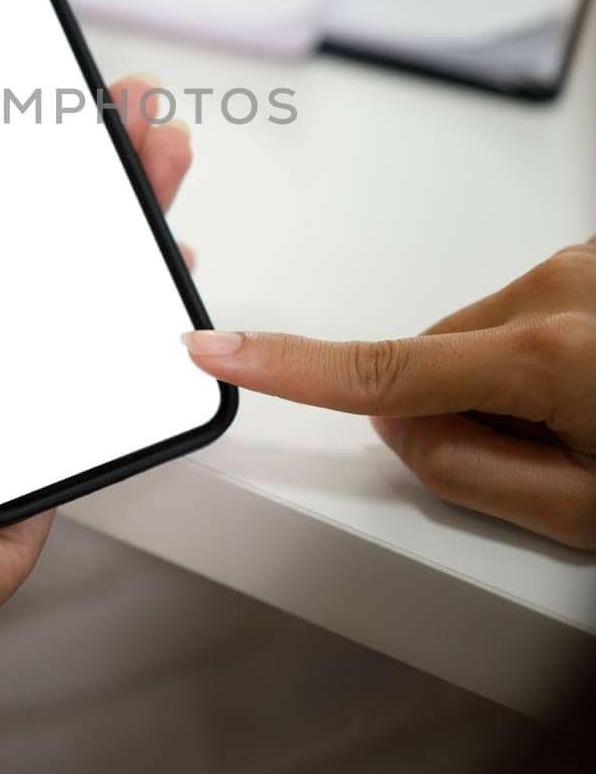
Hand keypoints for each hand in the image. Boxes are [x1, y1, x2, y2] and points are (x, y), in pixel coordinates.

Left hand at [0, 68, 193, 654]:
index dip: (3, 117)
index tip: (34, 73)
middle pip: (38, 204)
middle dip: (90, 147)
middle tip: (124, 101)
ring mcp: (15, 348)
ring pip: (87, 256)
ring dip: (132, 200)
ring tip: (158, 151)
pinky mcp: (60, 394)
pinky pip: (115, 334)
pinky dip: (149, 293)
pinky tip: (170, 258)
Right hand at [185, 244, 595, 547]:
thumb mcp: (587, 513)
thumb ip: (469, 476)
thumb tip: (400, 428)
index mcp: (552, 354)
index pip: (382, 369)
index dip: (286, 367)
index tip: (216, 350)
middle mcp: (559, 290)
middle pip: (434, 360)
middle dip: (464, 411)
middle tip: (549, 456)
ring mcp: (578, 266)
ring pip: (479, 339)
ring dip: (510, 385)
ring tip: (588, 424)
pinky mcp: (590, 260)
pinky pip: (523, 316)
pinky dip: (542, 358)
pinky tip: (595, 389)